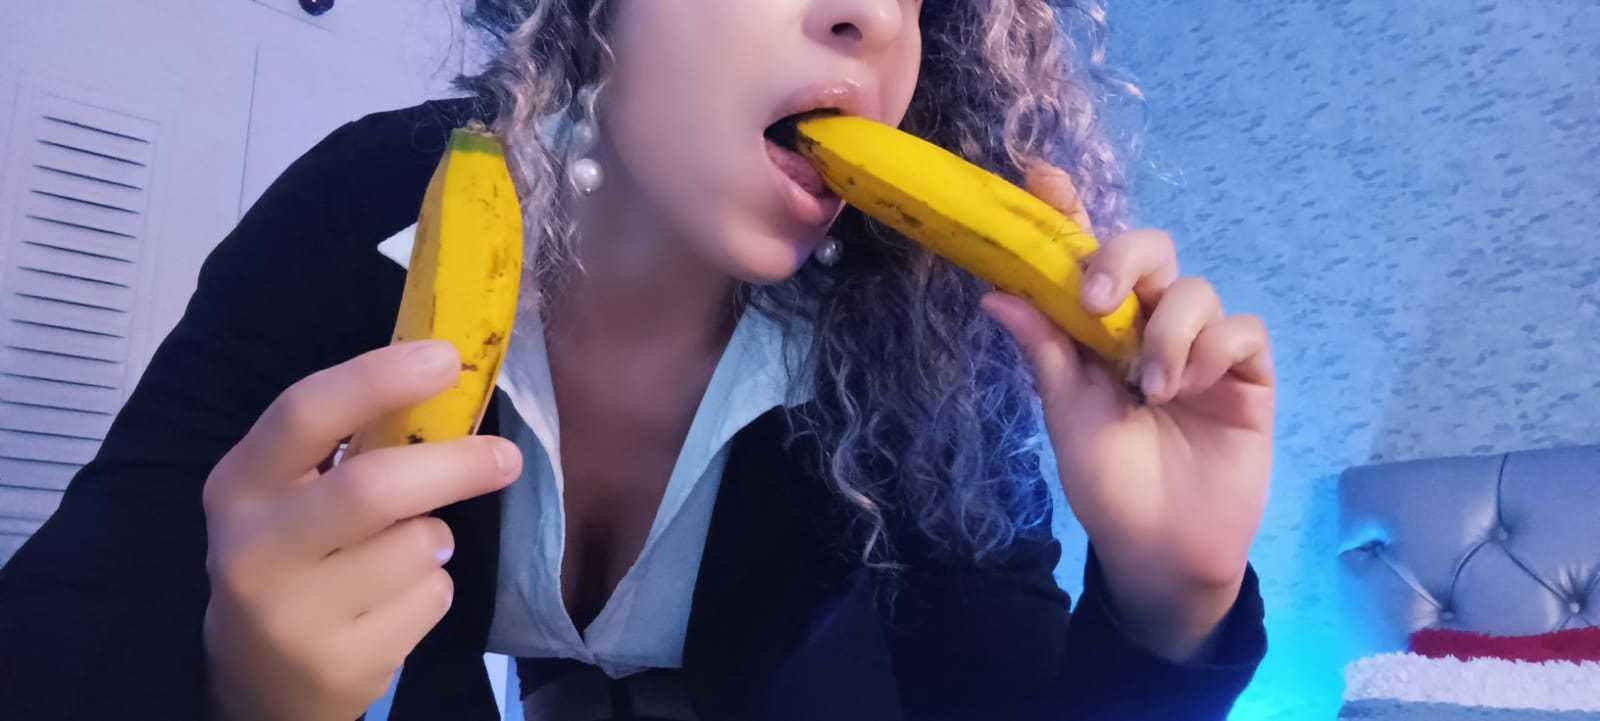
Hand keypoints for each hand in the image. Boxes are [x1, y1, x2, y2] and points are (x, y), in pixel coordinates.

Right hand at [200, 341, 521, 720]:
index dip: (379, 378)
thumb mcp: (294, 494)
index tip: (448, 358)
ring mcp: (292, 615)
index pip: (304, 414)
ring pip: (416, 548)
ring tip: (406, 551)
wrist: (263, 677)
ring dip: (435, 540)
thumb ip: (351, 445)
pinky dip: (432, 588)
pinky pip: (430, 599)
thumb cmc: (297, 554)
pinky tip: (392, 603)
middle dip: (453, 465)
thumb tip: (448, 376)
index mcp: (240, 484)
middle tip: (505, 455)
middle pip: (372, 489)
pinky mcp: (340, 664)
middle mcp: (252, 549)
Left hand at [981, 162, 1273, 662]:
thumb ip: (1047, 353)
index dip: (1066, 210)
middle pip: (1150, 249)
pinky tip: (1193, 391)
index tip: (1040, 175)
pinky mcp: (1247, 373)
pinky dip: (1215, 350)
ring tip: (1153, 390)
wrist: (1162, 550)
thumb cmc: (1109, 484)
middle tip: (1100, 301)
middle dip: (1125, 258)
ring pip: (1195, 289)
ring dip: (1169, 332)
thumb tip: (996, 294)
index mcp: (1097, 329)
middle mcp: (1149, 325)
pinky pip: (1241, 330)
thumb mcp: (1068, 416)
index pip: (1085, 255)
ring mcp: (1202, 346)